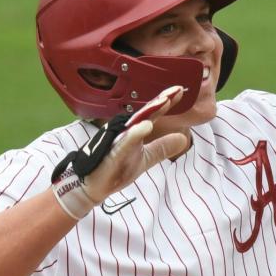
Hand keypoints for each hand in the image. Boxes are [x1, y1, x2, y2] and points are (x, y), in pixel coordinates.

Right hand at [52, 85, 191, 218]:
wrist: (92, 187)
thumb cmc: (117, 170)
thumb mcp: (146, 159)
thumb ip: (162, 148)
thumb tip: (184, 138)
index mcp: (135, 132)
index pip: (153, 114)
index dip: (167, 102)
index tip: (181, 90)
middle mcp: (126, 132)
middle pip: (145, 113)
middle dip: (161, 101)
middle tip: (177, 89)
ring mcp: (118, 141)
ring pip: (135, 123)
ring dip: (150, 112)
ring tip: (165, 101)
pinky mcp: (112, 154)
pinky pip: (124, 142)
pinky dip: (135, 133)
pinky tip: (147, 125)